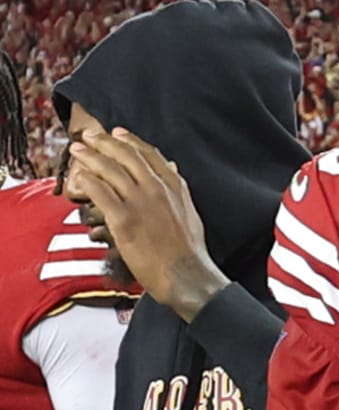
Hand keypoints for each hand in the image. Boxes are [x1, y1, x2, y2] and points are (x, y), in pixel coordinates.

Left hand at [63, 128, 223, 320]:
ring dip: (89, 155)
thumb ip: (178, 191)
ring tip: (77, 149)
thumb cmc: (189, 253)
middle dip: (103, 141)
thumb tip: (173, 170)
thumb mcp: (190, 213)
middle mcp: (156, 189)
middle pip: (125, 156)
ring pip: (109, 169)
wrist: (187, 277)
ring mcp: (139, 204)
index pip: (149, 154)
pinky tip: (79, 177)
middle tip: (88, 135)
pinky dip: (87, 181)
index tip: (116, 132)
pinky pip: (100, 193)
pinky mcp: (124, 220)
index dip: (129, 140)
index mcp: (173, 187)